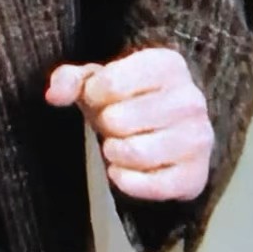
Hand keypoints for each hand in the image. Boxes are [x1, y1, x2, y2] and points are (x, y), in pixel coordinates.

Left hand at [45, 46, 214, 201]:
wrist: (167, 130)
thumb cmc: (127, 98)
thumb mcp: (96, 80)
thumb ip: (70, 80)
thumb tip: (54, 95)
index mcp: (169, 64)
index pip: (111, 83)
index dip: (93, 94)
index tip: (101, 97)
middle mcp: (191, 99)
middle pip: (119, 120)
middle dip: (105, 124)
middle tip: (112, 123)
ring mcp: (199, 139)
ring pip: (136, 153)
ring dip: (113, 152)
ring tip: (117, 144)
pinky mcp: (196, 176)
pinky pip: (153, 187)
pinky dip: (127, 182)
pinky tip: (122, 171)